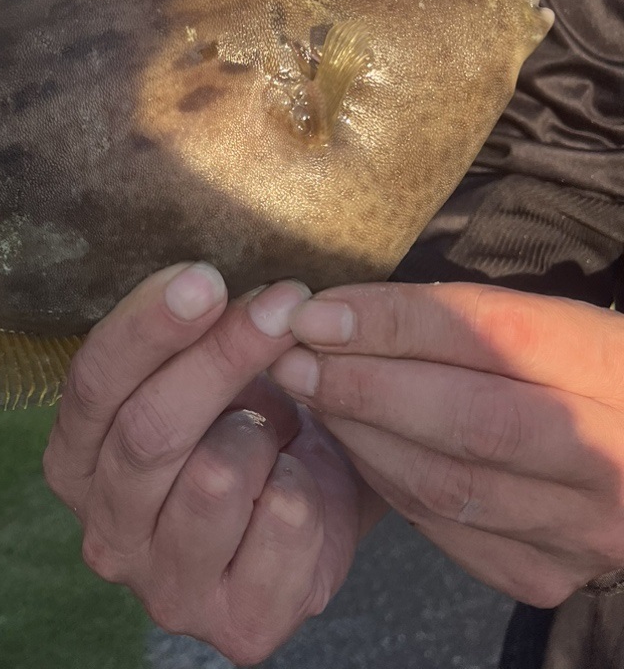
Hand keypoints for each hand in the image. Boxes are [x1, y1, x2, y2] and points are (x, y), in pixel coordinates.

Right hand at [43, 265, 373, 665]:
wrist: (316, 493)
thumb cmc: (245, 416)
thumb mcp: (204, 367)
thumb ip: (191, 333)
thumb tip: (207, 285)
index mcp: (76, 458)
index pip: (94, 382)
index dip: (148, 326)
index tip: (204, 277)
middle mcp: (105, 530)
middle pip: (150, 429)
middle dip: (220, 356)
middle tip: (279, 304)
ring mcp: (166, 587)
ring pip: (215, 477)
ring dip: (264, 432)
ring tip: (280, 422)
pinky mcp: (236, 626)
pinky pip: (282, 524)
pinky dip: (305, 484)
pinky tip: (300, 479)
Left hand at [271, 281, 623, 605]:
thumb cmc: (570, 369)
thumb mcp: (542, 319)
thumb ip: (455, 316)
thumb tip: (336, 312)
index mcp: (611, 369)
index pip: (493, 337)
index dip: (394, 324)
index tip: (316, 311)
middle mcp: (609, 457)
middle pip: (469, 422)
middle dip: (363, 386)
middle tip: (291, 357)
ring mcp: (580, 528)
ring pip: (446, 485)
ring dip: (360, 434)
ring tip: (308, 391)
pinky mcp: (542, 572)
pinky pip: (441, 528)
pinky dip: (384, 479)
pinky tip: (351, 441)